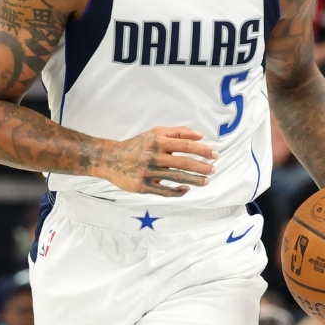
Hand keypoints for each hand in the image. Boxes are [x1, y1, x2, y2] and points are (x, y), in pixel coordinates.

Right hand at [100, 126, 217, 196]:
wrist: (110, 158)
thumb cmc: (137, 145)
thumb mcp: (154, 133)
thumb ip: (177, 132)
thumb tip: (200, 136)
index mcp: (158, 142)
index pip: (185, 145)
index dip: (202, 150)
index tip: (214, 154)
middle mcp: (154, 156)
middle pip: (183, 163)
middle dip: (201, 167)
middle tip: (213, 170)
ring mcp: (148, 172)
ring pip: (176, 178)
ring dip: (194, 180)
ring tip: (206, 181)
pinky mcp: (142, 186)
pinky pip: (164, 191)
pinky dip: (177, 191)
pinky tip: (186, 189)